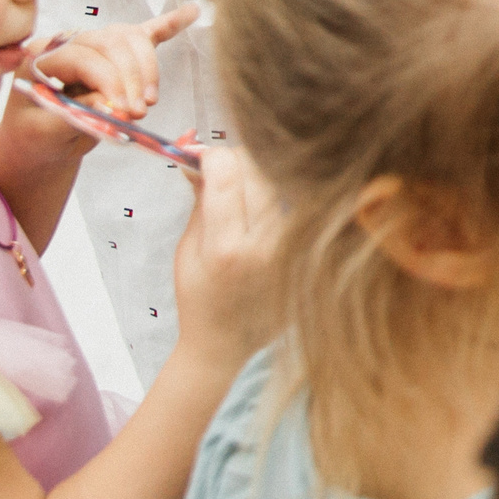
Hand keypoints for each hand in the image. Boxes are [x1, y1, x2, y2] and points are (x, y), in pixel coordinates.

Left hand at [2, 4, 200, 165]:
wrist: (39, 143)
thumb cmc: (35, 137)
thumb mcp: (44, 132)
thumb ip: (73, 115)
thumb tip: (108, 103)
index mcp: (40, 56)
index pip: (83, 57)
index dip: (107, 81)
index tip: (123, 110)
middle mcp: (67, 41)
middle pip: (110, 44)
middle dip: (131, 77)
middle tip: (139, 111)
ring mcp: (93, 43)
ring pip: (130, 39)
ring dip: (147, 68)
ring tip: (149, 100)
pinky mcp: (115, 53)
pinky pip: (145, 34)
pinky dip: (169, 24)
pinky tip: (192, 12)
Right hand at [168, 146, 282, 369]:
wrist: (225, 344)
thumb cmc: (200, 297)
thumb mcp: (187, 251)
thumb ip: (200, 201)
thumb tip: (201, 157)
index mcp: (226, 248)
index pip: (226, 176)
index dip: (214, 155)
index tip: (204, 155)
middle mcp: (265, 247)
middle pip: (262, 173)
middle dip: (241, 158)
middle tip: (228, 165)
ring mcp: (293, 251)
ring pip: (287, 185)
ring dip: (266, 175)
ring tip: (247, 185)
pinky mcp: (310, 254)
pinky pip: (304, 207)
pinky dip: (288, 195)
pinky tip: (271, 202)